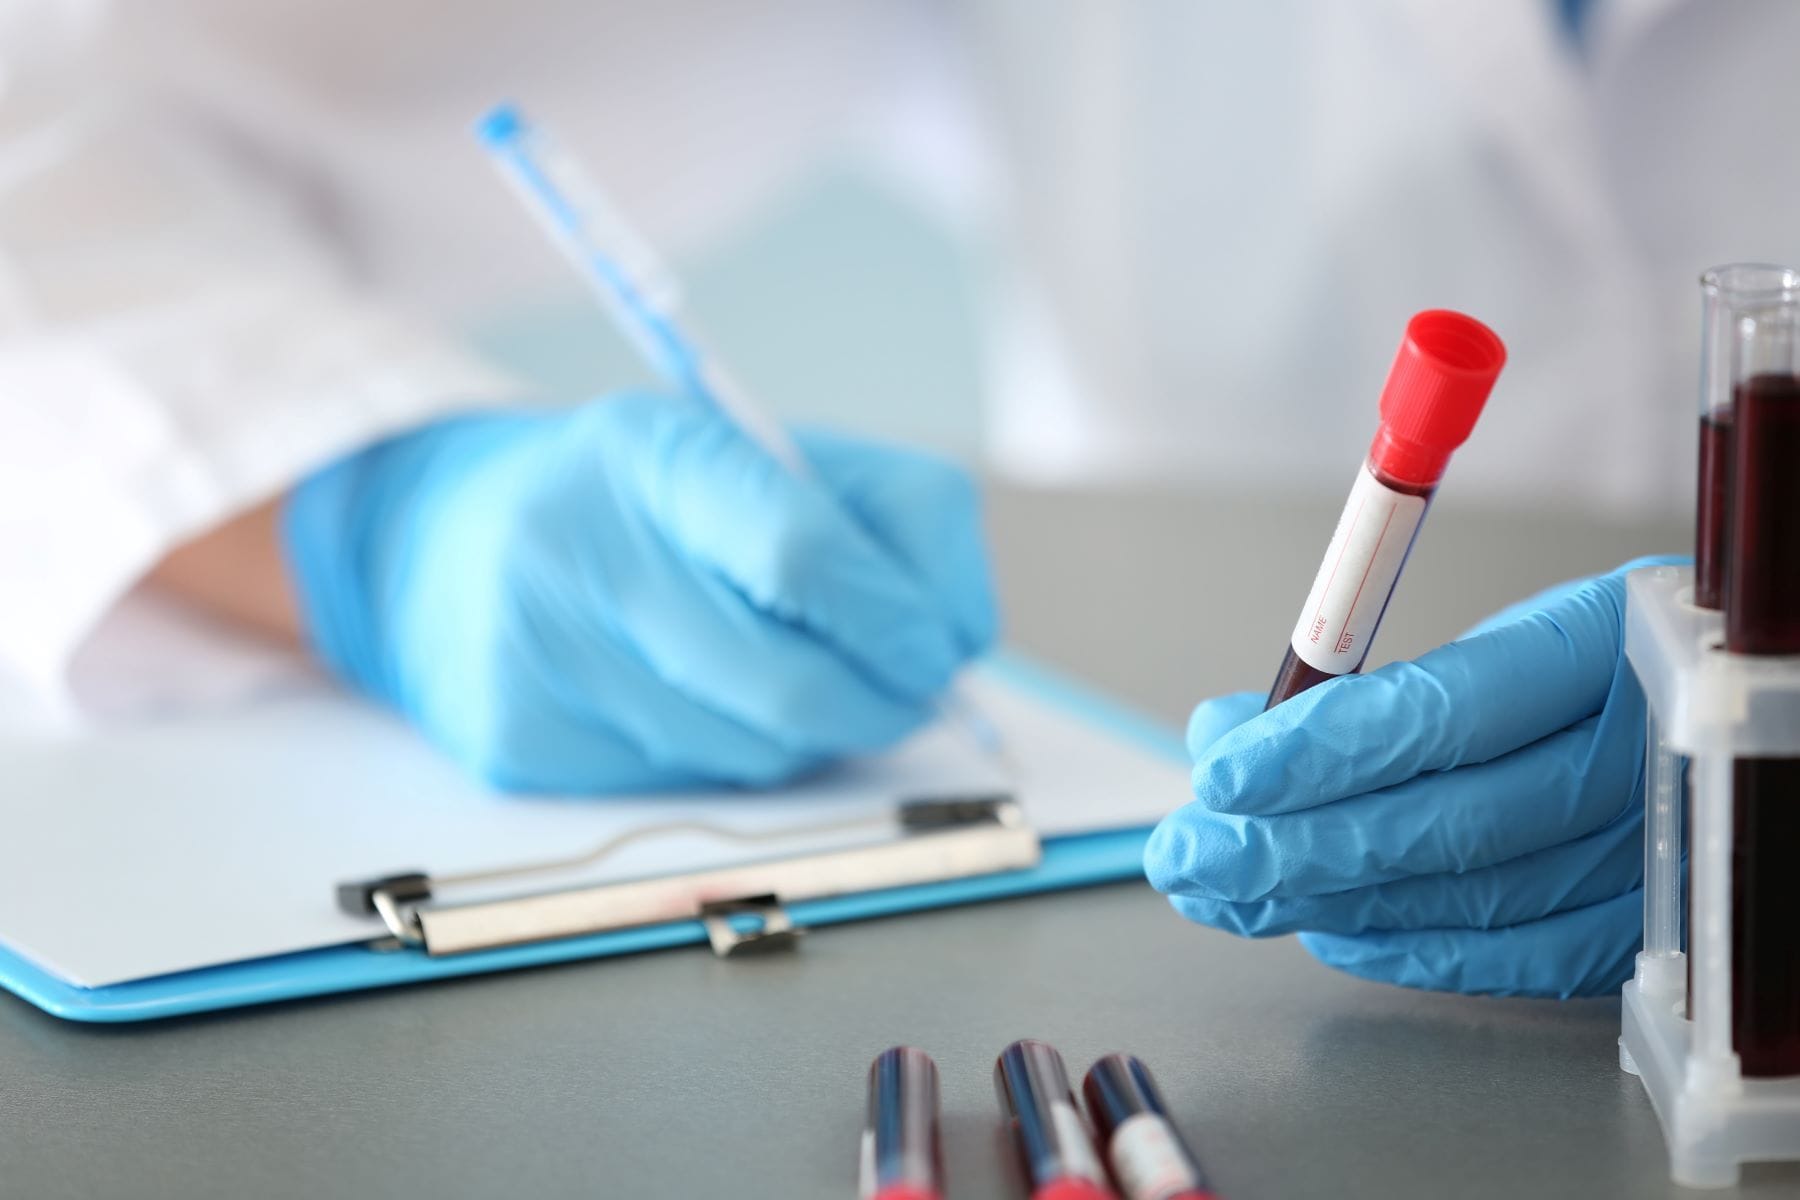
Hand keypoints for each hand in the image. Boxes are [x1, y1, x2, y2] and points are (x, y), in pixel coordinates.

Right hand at [281, 394, 996, 791]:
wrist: (436, 547)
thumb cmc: (635, 499)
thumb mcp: (752, 452)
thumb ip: (881, 517)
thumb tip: (959, 634)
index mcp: (652, 452)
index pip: (803, 551)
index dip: (896, 616)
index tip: (942, 645)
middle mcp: (580, 553)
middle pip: (791, 682)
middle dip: (884, 702)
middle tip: (910, 690)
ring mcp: (542, 660)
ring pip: (754, 751)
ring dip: (815, 731)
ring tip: (793, 673)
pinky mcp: (521, 745)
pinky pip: (691, 784)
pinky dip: (736, 754)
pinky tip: (706, 700)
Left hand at [1146, 558, 1680, 997]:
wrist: (1724, 706)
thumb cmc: (1594, 660)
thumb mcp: (1498, 632)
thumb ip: (1369, 686)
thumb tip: (1223, 735)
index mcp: (1604, 642)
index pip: (1441, 711)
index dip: (1318, 750)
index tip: (1218, 770)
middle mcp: (1640, 756)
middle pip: (1444, 821)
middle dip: (1292, 843)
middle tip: (1189, 851)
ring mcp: (1653, 852)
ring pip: (1468, 895)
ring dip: (1325, 898)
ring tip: (1224, 888)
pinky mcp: (1645, 924)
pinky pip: (1517, 956)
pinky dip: (1408, 948)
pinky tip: (1324, 928)